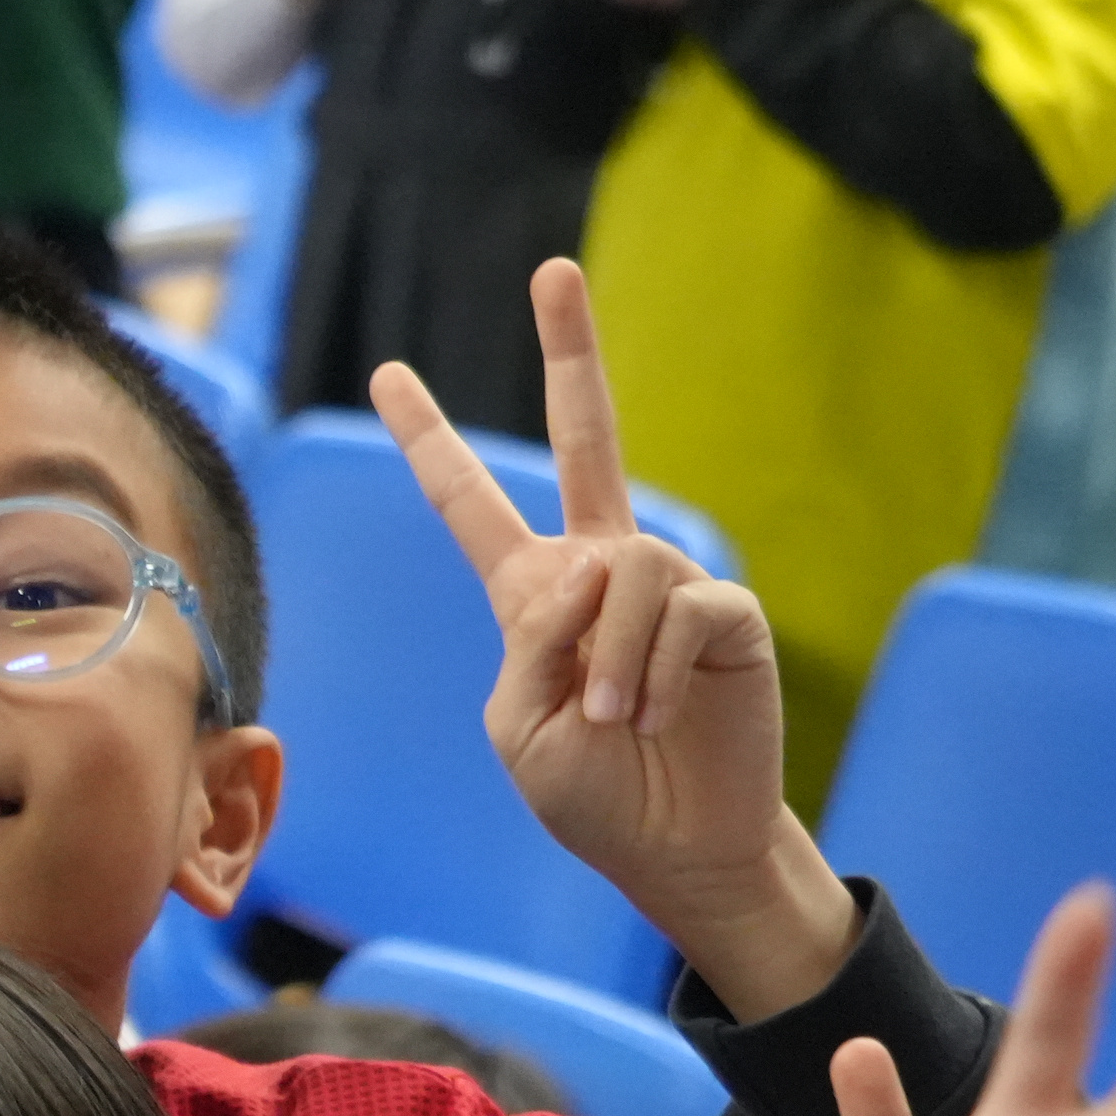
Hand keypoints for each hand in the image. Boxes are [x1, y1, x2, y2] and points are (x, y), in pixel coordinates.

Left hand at [373, 260, 853, 1018]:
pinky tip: (652, 714)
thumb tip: (587, 567)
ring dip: (607, 660)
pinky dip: (650, 671)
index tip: (388, 373)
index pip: (471, 504)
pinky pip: (677, 609)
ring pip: (621, 569)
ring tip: (614, 720)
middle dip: (572, 351)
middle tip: (552, 269)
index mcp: (532, 596)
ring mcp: (669, 582)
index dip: (430, 441)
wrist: (674, 847)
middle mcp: (602, 569)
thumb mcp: (518, 728)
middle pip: (587, 440)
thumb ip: (529, 643)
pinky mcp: (727, 612)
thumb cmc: (592, 795)